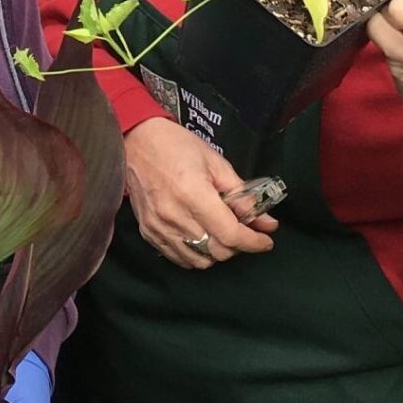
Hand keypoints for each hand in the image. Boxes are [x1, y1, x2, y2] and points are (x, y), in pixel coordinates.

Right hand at [123, 118, 277, 268]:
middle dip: (237, 246)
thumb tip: (266, 223)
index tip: (265, 241)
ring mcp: (158, 227)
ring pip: (199, 261)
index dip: (253, 242)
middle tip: (242, 231)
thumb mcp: (216, 163)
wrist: (136, 141)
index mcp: (194, 194)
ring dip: (216, 252)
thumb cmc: (177, 146)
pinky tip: (200, 239)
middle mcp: (174, 216)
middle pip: (217, 252)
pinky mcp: (148, 232)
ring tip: (220, 235)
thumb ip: (241, 195)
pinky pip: (178, 258)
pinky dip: (195, 255)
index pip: (230, 235)